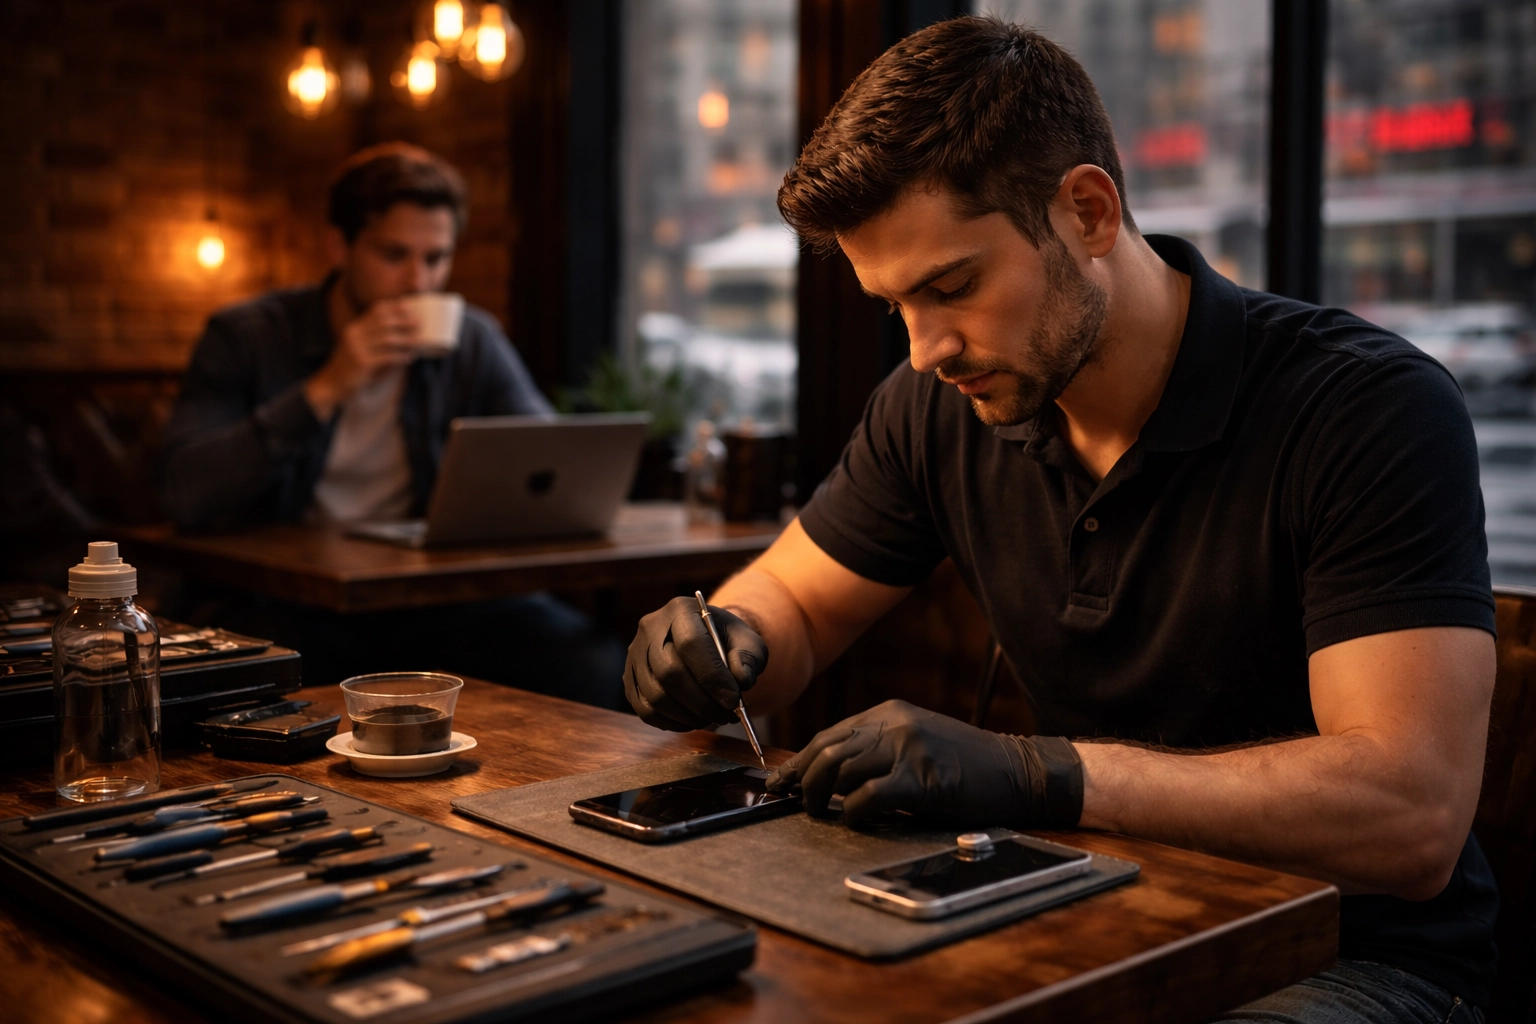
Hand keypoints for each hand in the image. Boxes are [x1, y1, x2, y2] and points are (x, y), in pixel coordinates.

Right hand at [304, 299, 420, 418]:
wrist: (332, 383)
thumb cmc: (351, 366)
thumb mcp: (359, 348)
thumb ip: (375, 341)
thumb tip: (403, 337)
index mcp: (355, 328)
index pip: (375, 311)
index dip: (393, 308)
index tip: (408, 307)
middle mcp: (355, 335)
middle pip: (383, 322)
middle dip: (402, 321)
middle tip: (418, 323)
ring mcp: (357, 348)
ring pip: (386, 338)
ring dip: (404, 339)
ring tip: (417, 341)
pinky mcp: (362, 362)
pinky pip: (386, 356)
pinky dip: (400, 356)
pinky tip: (409, 358)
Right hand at [625, 596, 767, 730]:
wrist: (704, 641)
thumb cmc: (726, 641)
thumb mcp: (747, 641)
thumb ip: (749, 658)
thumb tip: (742, 680)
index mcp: (680, 610)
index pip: (691, 644)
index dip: (712, 676)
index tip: (733, 700)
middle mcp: (650, 628)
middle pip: (669, 672)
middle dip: (702, 702)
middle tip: (726, 715)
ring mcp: (635, 654)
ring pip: (655, 695)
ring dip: (688, 715)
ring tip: (713, 717)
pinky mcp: (629, 678)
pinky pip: (645, 710)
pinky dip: (672, 722)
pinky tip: (693, 720)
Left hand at [766, 699, 1082, 828]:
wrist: (1019, 772)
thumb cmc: (966, 766)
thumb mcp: (917, 744)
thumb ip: (877, 751)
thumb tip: (829, 775)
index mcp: (890, 714)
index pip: (829, 735)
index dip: (801, 762)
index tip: (782, 783)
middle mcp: (895, 724)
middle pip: (828, 750)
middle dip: (805, 779)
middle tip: (799, 802)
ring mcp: (909, 748)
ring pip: (841, 769)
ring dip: (824, 796)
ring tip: (823, 814)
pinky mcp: (923, 778)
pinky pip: (870, 795)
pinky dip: (855, 812)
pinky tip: (856, 820)